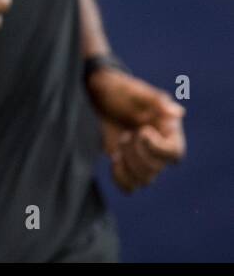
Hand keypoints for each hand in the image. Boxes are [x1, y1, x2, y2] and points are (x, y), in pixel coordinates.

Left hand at [87, 67, 184, 192]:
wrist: (96, 95)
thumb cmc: (118, 89)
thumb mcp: (134, 90)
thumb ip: (155, 100)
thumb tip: (179, 113)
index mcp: (168, 130)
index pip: (174, 153)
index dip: (158, 148)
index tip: (141, 131)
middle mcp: (159, 147)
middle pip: (157, 168)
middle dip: (136, 154)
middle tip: (125, 134)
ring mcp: (143, 158)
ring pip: (145, 180)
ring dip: (128, 166)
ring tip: (119, 145)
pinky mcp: (126, 165)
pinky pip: (130, 186)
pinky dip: (121, 179)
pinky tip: (113, 161)